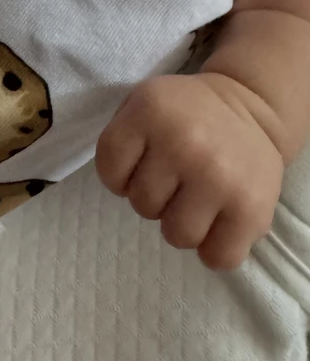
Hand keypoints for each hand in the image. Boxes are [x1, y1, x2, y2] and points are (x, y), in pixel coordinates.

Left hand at [96, 73, 283, 269]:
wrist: (249, 103)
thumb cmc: (186, 112)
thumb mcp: (143, 103)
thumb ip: (123, 140)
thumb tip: (123, 189)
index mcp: (148, 111)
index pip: (110, 170)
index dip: (122, 174)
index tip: (143, 163)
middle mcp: (183, 143)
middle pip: (143, 206)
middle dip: (157, 197)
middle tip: (178, 176)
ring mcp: (219, 178)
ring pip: (178, 236)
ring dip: (185, 223)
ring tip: (199, 196)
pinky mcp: (251, 209)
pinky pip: (219, 257)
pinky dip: (216, 248)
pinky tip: (221, 220)